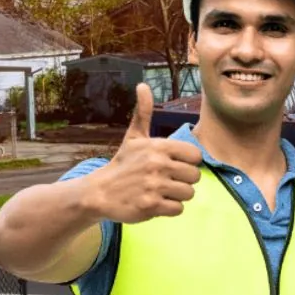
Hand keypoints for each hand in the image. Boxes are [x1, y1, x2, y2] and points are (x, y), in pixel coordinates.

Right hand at [85, 83, 202, 222]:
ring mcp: (154, 185)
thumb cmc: (123, 164)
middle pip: (196, 177)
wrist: (98, 192)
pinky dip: (169, 209)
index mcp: (159, 146)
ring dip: (177, 195)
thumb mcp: (134, 136)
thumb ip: (143, 113)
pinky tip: (155, 202)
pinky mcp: (150, 205)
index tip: (172, 165)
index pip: (196, 156)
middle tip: (165, 180)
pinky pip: (178, 209)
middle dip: (183, 180)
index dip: (187, 163)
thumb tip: (142, 85)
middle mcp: (158, 164)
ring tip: (160, 191)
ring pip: (189, 194)